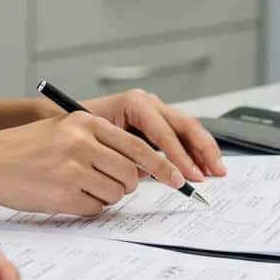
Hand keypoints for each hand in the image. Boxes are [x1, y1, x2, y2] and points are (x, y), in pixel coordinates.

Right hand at [0, 110, 188, 214]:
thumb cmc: (24, 149)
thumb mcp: (63, 131)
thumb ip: (98, 140)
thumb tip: (138, 163)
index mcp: (86, 122)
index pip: (138, 145)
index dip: (162, 165)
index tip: (178, 178)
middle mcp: (82, 142)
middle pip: (132, 173)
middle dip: (128, 184)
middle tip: (113, 185)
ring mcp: (74, 169)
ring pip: (116, 192)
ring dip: (106, 195)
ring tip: (79, 186)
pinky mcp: (64, 194)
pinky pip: (96, 208)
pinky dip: (87, 206)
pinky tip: (65, 195)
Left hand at [83, 89, 226, 181]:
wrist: (63, 115)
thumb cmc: (77, 126)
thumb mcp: (99, 139)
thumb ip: (127, 154)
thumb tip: (146, 172)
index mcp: (134, 103)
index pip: (164, 131)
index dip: (178, 156)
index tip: (187, 177)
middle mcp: (148, 103)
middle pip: (184, 124)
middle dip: (201, 150)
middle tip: (213, 172)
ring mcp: (154, 110)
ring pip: (187, 127)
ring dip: (203, 150)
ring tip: (215, 170)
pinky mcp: (156, 121)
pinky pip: (180, 134)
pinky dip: (193, 150)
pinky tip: (202, 166)